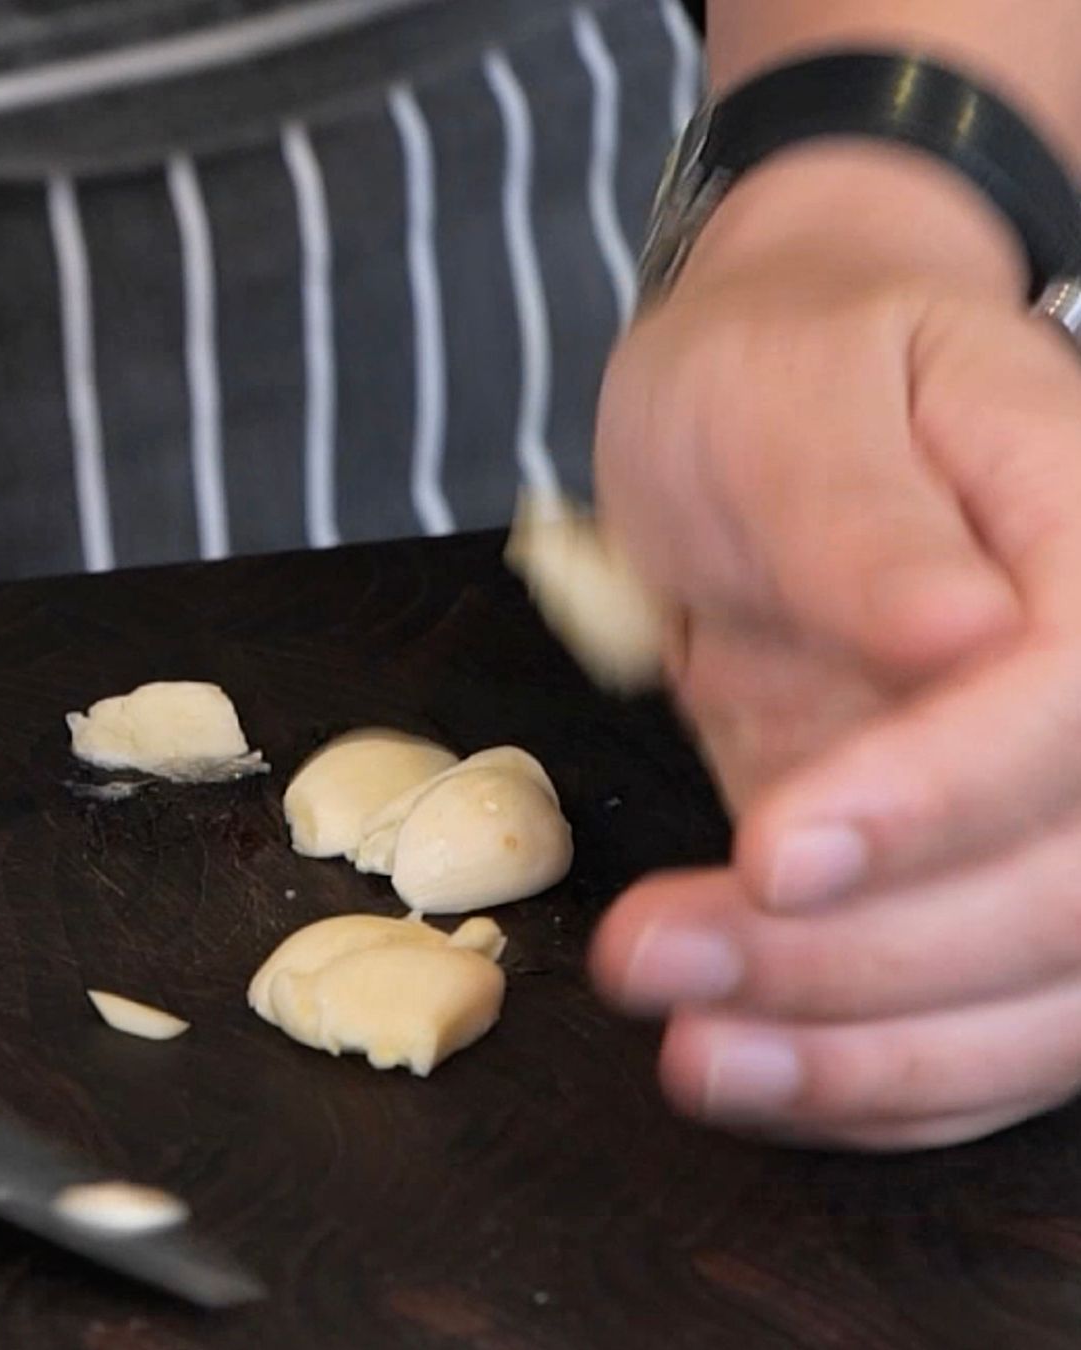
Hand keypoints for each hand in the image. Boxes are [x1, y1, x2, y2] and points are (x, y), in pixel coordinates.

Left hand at [590, 143, 1080, 1148]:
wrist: (776, 416)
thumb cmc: (780, 369)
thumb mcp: (791, 395)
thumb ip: (863, 516)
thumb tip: (961, 633)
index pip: (1079, 701)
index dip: (942, 799)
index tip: (775, 852)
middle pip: (1072, 885)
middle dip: (860, 956)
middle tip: (654, 963)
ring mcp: (1059, 801)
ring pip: (1041, 995)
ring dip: (862, 1053)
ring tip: (688, 1056)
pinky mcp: (983, 876)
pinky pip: (980, 1021)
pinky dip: (873, 1076)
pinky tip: (750, 1075)